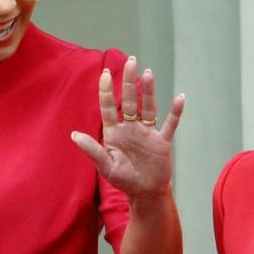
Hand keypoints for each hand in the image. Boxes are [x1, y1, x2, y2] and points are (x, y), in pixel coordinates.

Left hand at [72, 56, 184, 199]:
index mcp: (115, 132)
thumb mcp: (105, 166)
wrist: (145, 192)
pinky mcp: (162, 141)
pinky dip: (175, 112)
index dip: (107, 91)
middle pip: (131, 100)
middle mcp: (131, 128)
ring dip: (149, 91)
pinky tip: (179, 98)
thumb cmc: (123, 179)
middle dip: (130, 81)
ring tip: (148, 73)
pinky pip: (170, 124)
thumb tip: (73, 135)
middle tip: (131, 61)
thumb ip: (92, 150)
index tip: (105, 74)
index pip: (109, 107)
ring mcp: (148, 132)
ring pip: (148, 107)